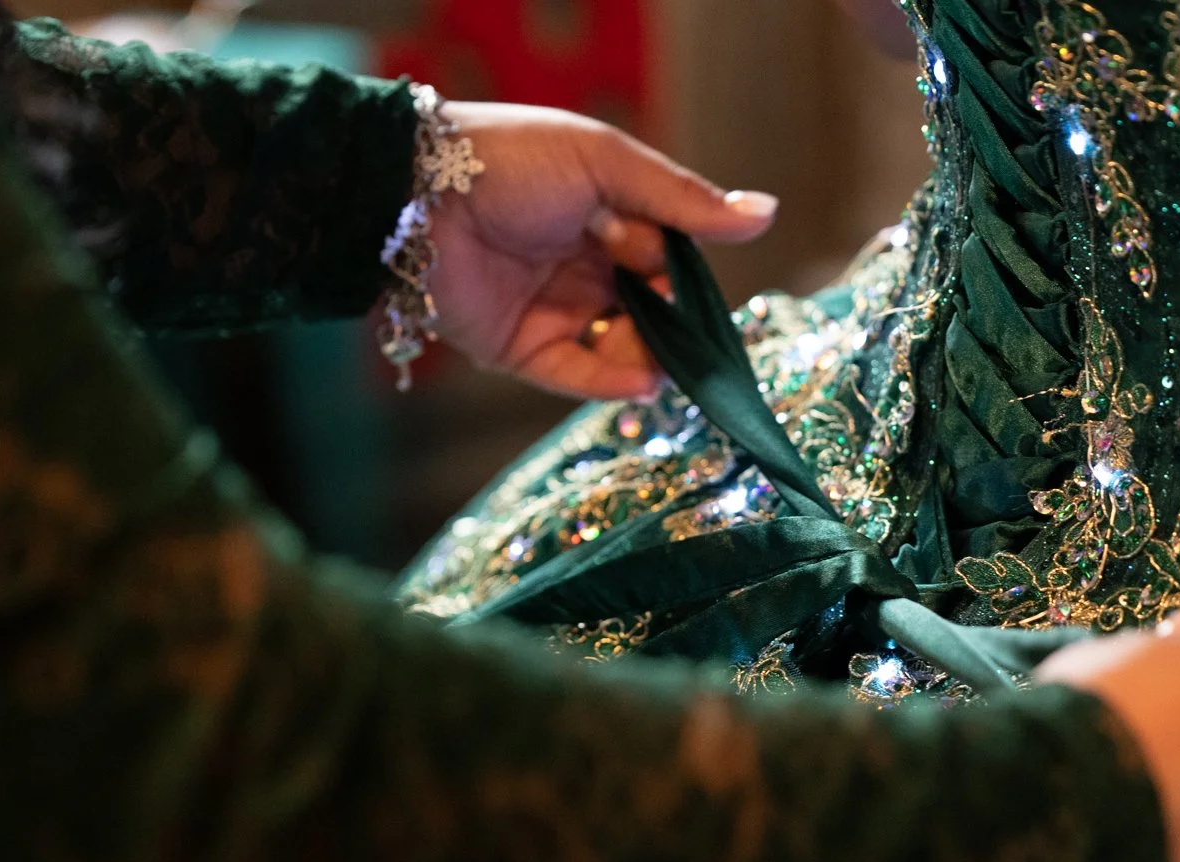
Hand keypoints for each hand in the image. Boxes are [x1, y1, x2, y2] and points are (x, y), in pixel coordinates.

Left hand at [425, 103, 778, 399]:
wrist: (415, 195)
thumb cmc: (511, 161)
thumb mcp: (606, 165)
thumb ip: (681, 200)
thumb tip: (765, 215)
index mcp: (603, 213)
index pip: (666, 255)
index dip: (682, 269)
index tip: (684, 273)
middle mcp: (581, 265)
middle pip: (650, 307)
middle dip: (672, 319)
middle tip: (682, 324)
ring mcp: (553, 310)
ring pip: (621, 347)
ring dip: (649, 356)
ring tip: (666, 361)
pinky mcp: (521, 350)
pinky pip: (577, 375)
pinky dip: (611, 383)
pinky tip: (642, 382)